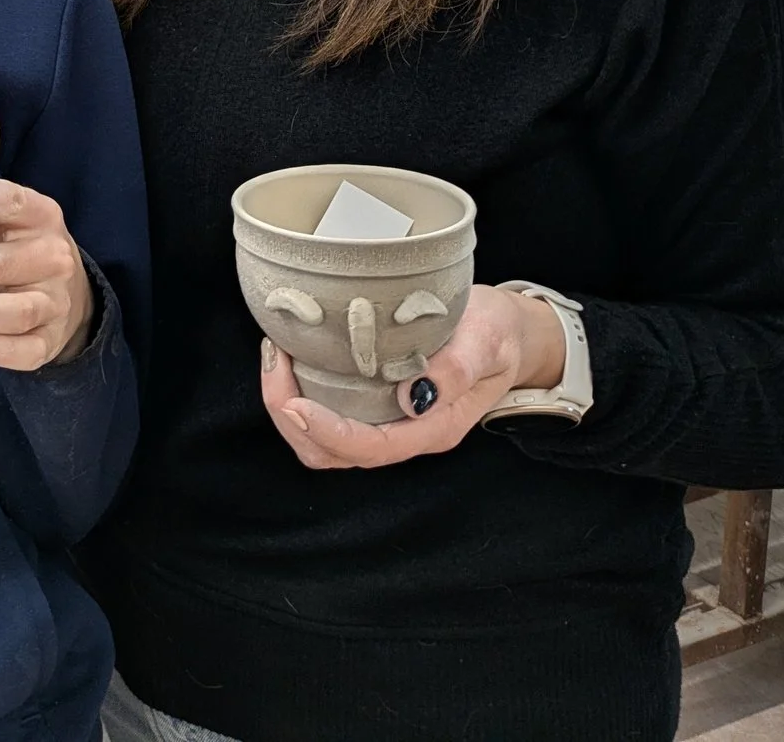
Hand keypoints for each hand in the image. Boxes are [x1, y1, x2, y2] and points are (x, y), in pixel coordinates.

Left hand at [0, 178, 94, 371]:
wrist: (67, 292)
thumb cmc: (19, 248)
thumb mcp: (4, 221)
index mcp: (42, 218)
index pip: (13, 202)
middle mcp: (54, 259)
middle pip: (0, 263)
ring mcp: (55, 303)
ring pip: (15, 311)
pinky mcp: (51, 340)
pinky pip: (27, 351)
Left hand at [260, 284, 565, 468]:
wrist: (508, 330)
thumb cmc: (499, 334)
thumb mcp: (488, 341)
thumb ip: (457, 368)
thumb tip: (413, 394)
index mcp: (433, 427)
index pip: (372, 448)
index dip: (327, 432)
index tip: (295, 402)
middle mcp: (406, 431)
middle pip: (335, 453)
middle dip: (293, 418)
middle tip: (275, 362)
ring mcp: (388, 419)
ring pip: (324, 440)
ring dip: (290, 406)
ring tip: (277, 355)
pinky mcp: (374, 400)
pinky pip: (330, 411)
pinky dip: (302, 391)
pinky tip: (294, 353)